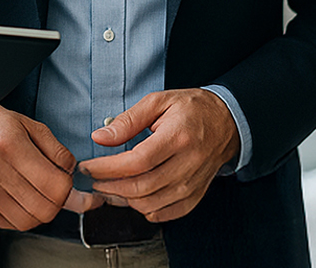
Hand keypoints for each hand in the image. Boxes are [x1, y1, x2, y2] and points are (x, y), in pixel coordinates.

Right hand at [0, 105, 102, 229]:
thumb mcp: (32, 126)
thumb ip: (56, 150)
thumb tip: (72, 172)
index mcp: (13, 148)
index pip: (55, 185)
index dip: (71, 187)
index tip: (72, 182)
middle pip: (45, 209)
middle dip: (60, 202)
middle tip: (59, 190)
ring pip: (30, 222)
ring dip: (44, 212)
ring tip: (43, 195)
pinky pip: (13, 225)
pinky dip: (26, 218)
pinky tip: (27, 201)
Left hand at [76, 89, 237, 222]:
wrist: (227, 122)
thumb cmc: (192, 109)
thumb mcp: (158, 102)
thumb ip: (128, 120)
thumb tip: (100, 137)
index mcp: (178, 136)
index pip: (136, 161)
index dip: (107, 168)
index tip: (88, 167)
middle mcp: (188, 163)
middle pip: (142, 187)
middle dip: (110, 187)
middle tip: (94, 180)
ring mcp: (194, 183)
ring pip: (151, 205)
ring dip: (124, 200)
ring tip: (110, 187)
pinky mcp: (196, 195)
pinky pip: (166, 213)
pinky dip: (146, 210)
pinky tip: (134, 198)